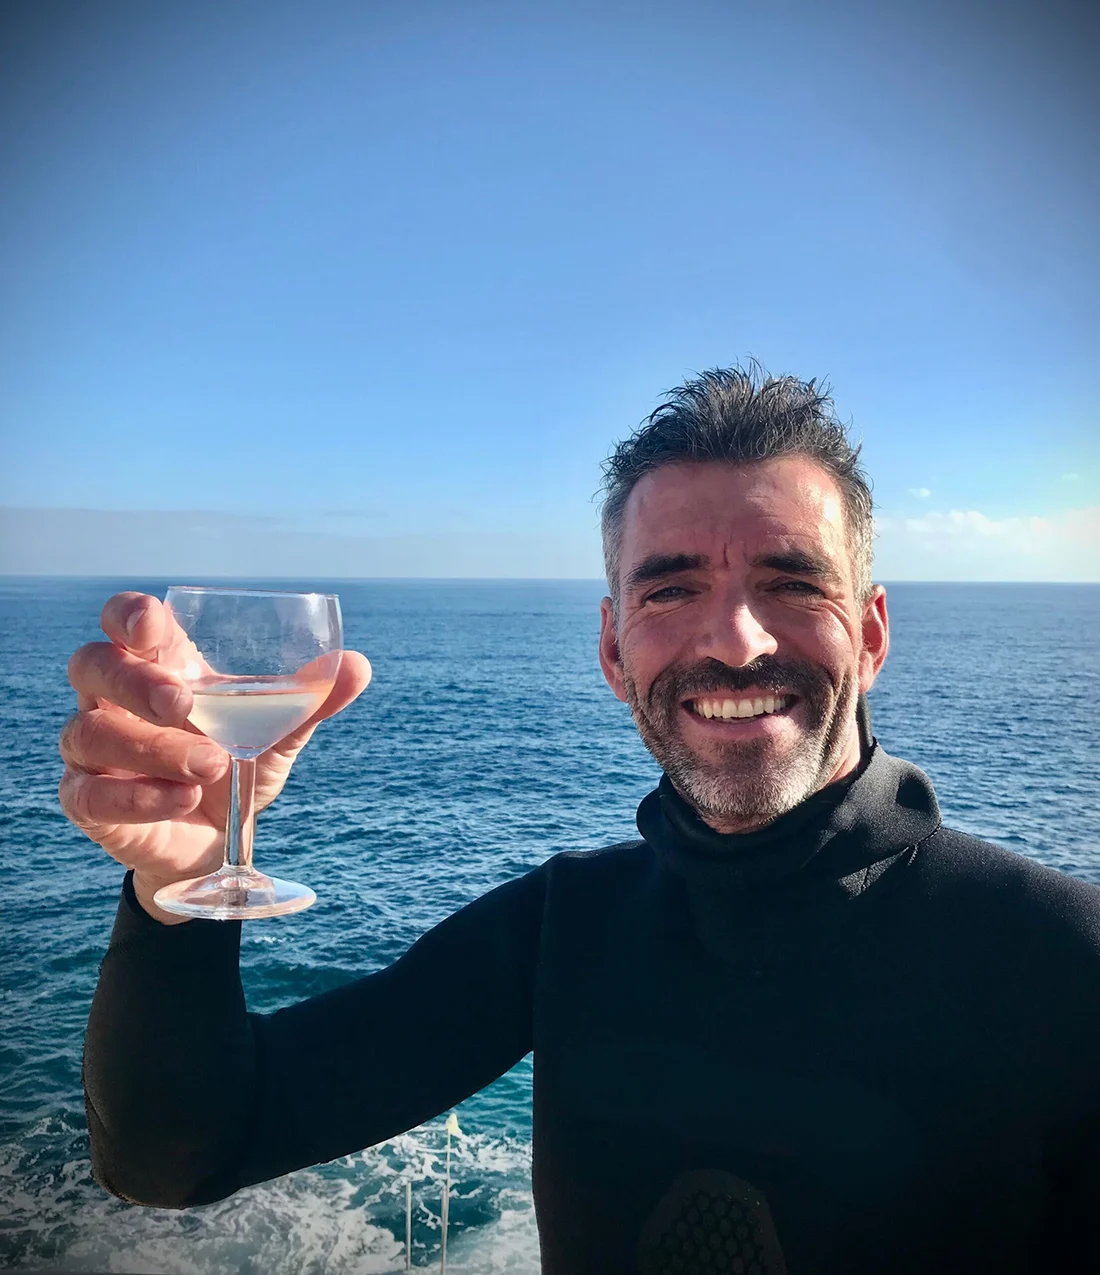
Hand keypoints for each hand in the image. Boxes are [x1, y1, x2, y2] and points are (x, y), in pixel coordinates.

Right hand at [59, 592, 371, 923]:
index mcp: (158, 667)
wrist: (217, 843)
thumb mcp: (276, 734)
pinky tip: (183, 798)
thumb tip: (358, 665)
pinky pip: (92, 795)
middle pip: (92, 666)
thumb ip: (309, 700)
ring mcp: (92, 752)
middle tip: (182, 704)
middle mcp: (112, 701)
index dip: (128, 614)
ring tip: (212, 765)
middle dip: (135, 681)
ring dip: (154, 749)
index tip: (150, 624)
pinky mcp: (87, 802)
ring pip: (90, 732)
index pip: (125, 623)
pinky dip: (140, 796)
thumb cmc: (236, 768)